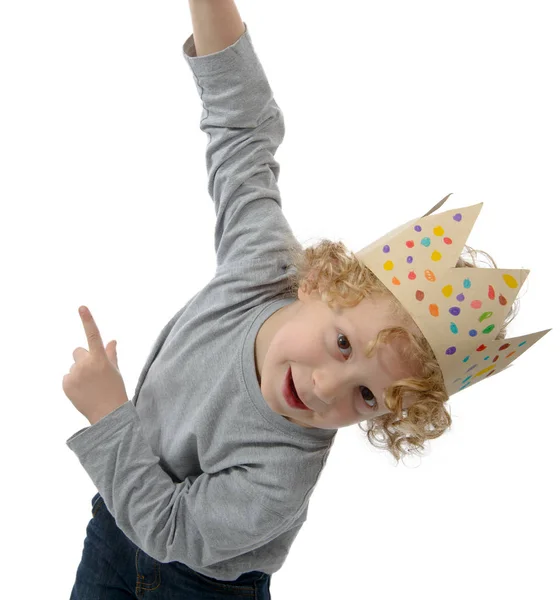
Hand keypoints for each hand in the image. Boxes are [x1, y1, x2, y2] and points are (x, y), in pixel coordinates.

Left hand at [62, 306, 128, 424]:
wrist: (108, 414)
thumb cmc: (115, 390)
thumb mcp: (115, 370)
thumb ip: (111, 354)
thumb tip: (112, 340)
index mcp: (100, 359)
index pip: (94, 335)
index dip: (88, 320)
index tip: (81, 307)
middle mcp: (86, 364)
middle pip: (78, 352)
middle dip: (84, 358)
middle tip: (94, 373)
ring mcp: (74, 374)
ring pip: (73, 365)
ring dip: (79, 372)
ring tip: (90, 386)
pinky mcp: (66, 384)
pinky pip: (67, 377)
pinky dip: (73, 382)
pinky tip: (83, 392)